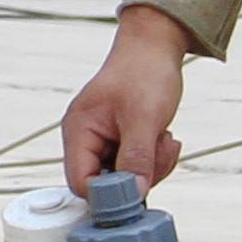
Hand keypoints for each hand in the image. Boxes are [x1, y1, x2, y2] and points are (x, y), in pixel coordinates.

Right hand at [61, 7, 192, 191]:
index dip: (108, 194)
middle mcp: (85, 138)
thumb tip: (133, 195)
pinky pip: (133, 165)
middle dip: (137, 174)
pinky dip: (152, 158)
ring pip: (123, 177)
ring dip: (150, 165)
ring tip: (162, 139)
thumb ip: (137, 158)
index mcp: (78, 131)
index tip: (138, 188)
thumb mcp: (144, 117)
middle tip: (158, 152)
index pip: (81, 182)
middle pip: (104, 184)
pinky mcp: (118, 140)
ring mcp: (102, 140)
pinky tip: (161, 137)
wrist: (154, 46)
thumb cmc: (143, 71)